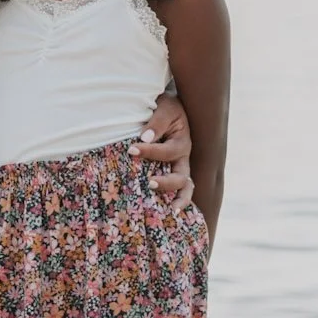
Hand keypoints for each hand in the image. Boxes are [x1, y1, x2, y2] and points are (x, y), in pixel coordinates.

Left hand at [131, 92, 194, 211]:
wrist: (169, 105)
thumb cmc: (165, 106)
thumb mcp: (164, 107)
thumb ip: (156, 122)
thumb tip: (145, 137)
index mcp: (182, 141)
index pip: (167, 151)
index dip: (150, 151)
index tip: (132, 150)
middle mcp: (183, 157)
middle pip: (181, 176)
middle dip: (166, 183)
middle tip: (150, 183)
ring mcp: (180, 166)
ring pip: (185, 187)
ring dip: (177, 197)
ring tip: (168, 209)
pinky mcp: (174, 171)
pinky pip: (180, 190)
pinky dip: (178, 200)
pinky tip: (167, 211)